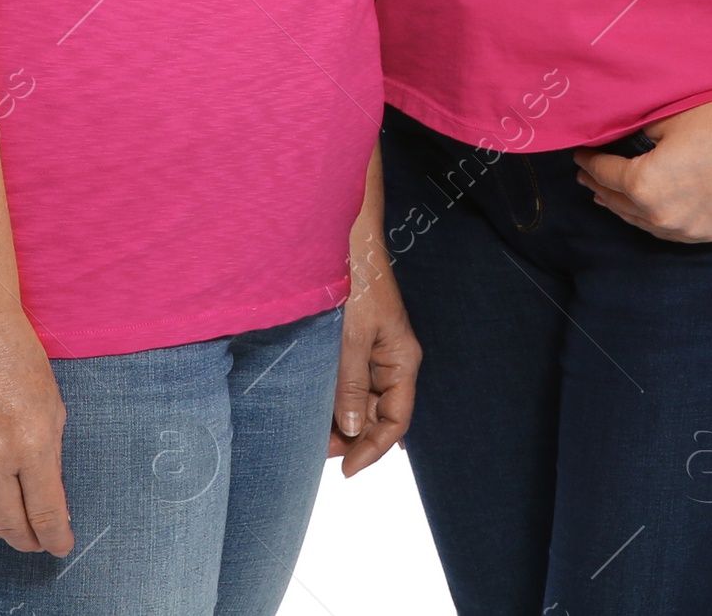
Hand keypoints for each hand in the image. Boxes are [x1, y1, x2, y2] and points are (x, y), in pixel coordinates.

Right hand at [0, 316, 72, 554]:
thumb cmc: (19, 359)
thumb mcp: (53, 405)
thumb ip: (50, 455)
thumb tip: (48, 496)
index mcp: (31, 443)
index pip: (45, 511)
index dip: (55, 537)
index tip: (62, 546)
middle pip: (9, 524)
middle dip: (28, 539)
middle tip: (38, 540)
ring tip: (11, 527)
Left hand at [327, 260, 420, 477]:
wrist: (348, 241)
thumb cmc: (358, 283)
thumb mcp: (352, 336)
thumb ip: (351, 383)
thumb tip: (351, 429)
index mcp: (402, 361)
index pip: (396, 420)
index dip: (373, 449)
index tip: (346, 470)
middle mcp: (392, 362)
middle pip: (377, 415)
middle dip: (352, 438)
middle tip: (316, 452)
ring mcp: (374, 353)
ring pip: (361, 402)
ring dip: (340, 420)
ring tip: (310, 434)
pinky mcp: (356, 344)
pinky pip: (349, 382)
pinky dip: (334, 398)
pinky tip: (313, 409)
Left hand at [572, 93, 711, 243]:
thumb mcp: (665, 120)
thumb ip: (636, 135)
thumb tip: (620, 137)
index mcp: (645, 186)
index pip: (606, 174)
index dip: (590, 162)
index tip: (579, 154)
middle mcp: (662, 216)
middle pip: (620, 203)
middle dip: (599, 186)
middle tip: (586, 175)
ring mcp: (688, 230)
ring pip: (643, 223)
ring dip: (623, 208)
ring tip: (608, 196)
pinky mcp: (710, 233)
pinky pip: (671, 231)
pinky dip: (653, 220)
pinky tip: (647, 212)